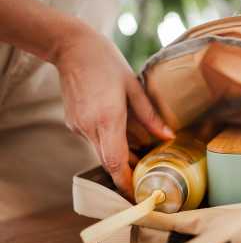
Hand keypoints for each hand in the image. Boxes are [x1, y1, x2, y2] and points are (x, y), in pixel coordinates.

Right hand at [54, 24, 173, 198]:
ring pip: (102, 152)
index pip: (116, 161)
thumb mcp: (134, 87)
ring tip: (141, 153)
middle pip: (110, 162)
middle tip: (147, 177)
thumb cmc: (106, 63)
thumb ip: (150, 116)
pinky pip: (94, 141)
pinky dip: (109, 144)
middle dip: (127, 173)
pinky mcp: (73, 123)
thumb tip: (168, 137)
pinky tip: (122, 133)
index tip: (138, 195)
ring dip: (120, 157)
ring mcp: (78, 126)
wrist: (71, 47)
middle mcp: (90, 126)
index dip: (126, 182)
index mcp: (108, 117)